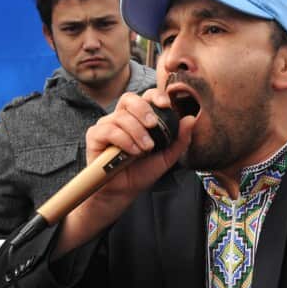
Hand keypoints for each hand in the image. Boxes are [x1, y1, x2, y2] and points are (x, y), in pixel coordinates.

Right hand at [56, 89, 194, 254]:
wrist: (124, 192)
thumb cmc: (143, 172)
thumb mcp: (167, 157)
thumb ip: (180, 139)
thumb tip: (191, 119)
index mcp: (139, 117)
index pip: (146, 96)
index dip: (156, 95)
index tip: (166, 104)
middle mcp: (121, 117)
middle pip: (129, 98)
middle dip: (144, 110)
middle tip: (153, 126)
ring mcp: (107, 125)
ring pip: (121, 116)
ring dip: (136, 132)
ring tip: (145, 149)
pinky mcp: (94, 136)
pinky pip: (108, 129)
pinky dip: (123, 140)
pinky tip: (132, 152)